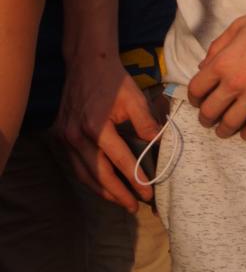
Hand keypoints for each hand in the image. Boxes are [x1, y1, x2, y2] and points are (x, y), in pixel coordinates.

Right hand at [54, 56, 160, 210]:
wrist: (87, 65)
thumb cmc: (115, 81)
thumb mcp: (136, 99)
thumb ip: (147, 124)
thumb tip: (158, 147)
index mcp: (97, 127)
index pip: (120, 161)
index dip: (135, 179)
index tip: (148, 193)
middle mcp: (76, 136)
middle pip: (98, 174)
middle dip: (117, 193)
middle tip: (135, 207)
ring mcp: (65, 138)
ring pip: (84, 174)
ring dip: (102, 190)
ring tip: (121, 201)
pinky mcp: (60, 137)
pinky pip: (76, 165)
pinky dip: (90, 178)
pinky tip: (103, 185)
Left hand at [187, 0, 245, 140]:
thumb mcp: (239, 25)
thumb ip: (218, 46)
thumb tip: (203, 67)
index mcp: (222, 62)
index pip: (196, 90)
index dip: (194, 98)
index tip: (199, 101)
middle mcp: (234, 82)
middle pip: (210, 111)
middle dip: (206, 118)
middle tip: (210, 120)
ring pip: (230, 124)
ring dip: (224, 130)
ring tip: (225, 130)